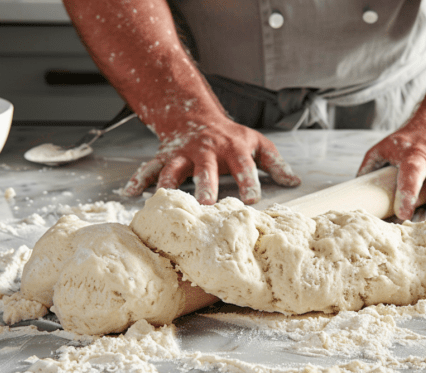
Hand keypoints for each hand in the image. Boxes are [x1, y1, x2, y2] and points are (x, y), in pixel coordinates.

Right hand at [123, 116, 300, 202]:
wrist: (197, 116)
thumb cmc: (231, 137)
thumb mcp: (257, 144)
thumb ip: (275, 164)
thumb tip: (294, 182)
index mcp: (233, 148)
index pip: (244, 166)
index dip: (249, 182)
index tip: (252, 199)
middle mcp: (207, 151)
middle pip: (207, 169)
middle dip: (206, 185)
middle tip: (207, 204)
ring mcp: (184, 153)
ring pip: (174, 168)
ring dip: (169, 183)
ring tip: (163, 199)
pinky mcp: (165, 156)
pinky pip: (149, 167)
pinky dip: (139, 179)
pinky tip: (130, 192)